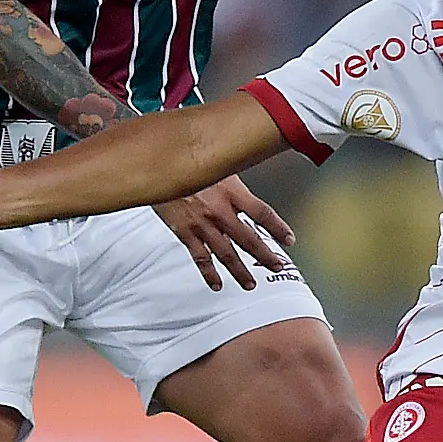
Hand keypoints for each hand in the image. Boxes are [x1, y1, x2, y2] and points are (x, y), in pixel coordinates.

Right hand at [153, 174, 296, 291]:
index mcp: (232, 191)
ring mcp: (202, 225)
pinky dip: (209, 274)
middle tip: (275, 265)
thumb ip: (233, 172)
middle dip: (265, 255)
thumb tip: (250, 170)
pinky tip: (216, 283)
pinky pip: (200, 258)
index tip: (288, 239)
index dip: (279, 229)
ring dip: (240, 271)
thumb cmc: (184, 158)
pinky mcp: (185, 233)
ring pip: (227, 254)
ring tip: (250, 283)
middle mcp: (220, 211)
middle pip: (249, 239)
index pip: (263, 214)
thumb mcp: (216, 160)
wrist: (154, 167)